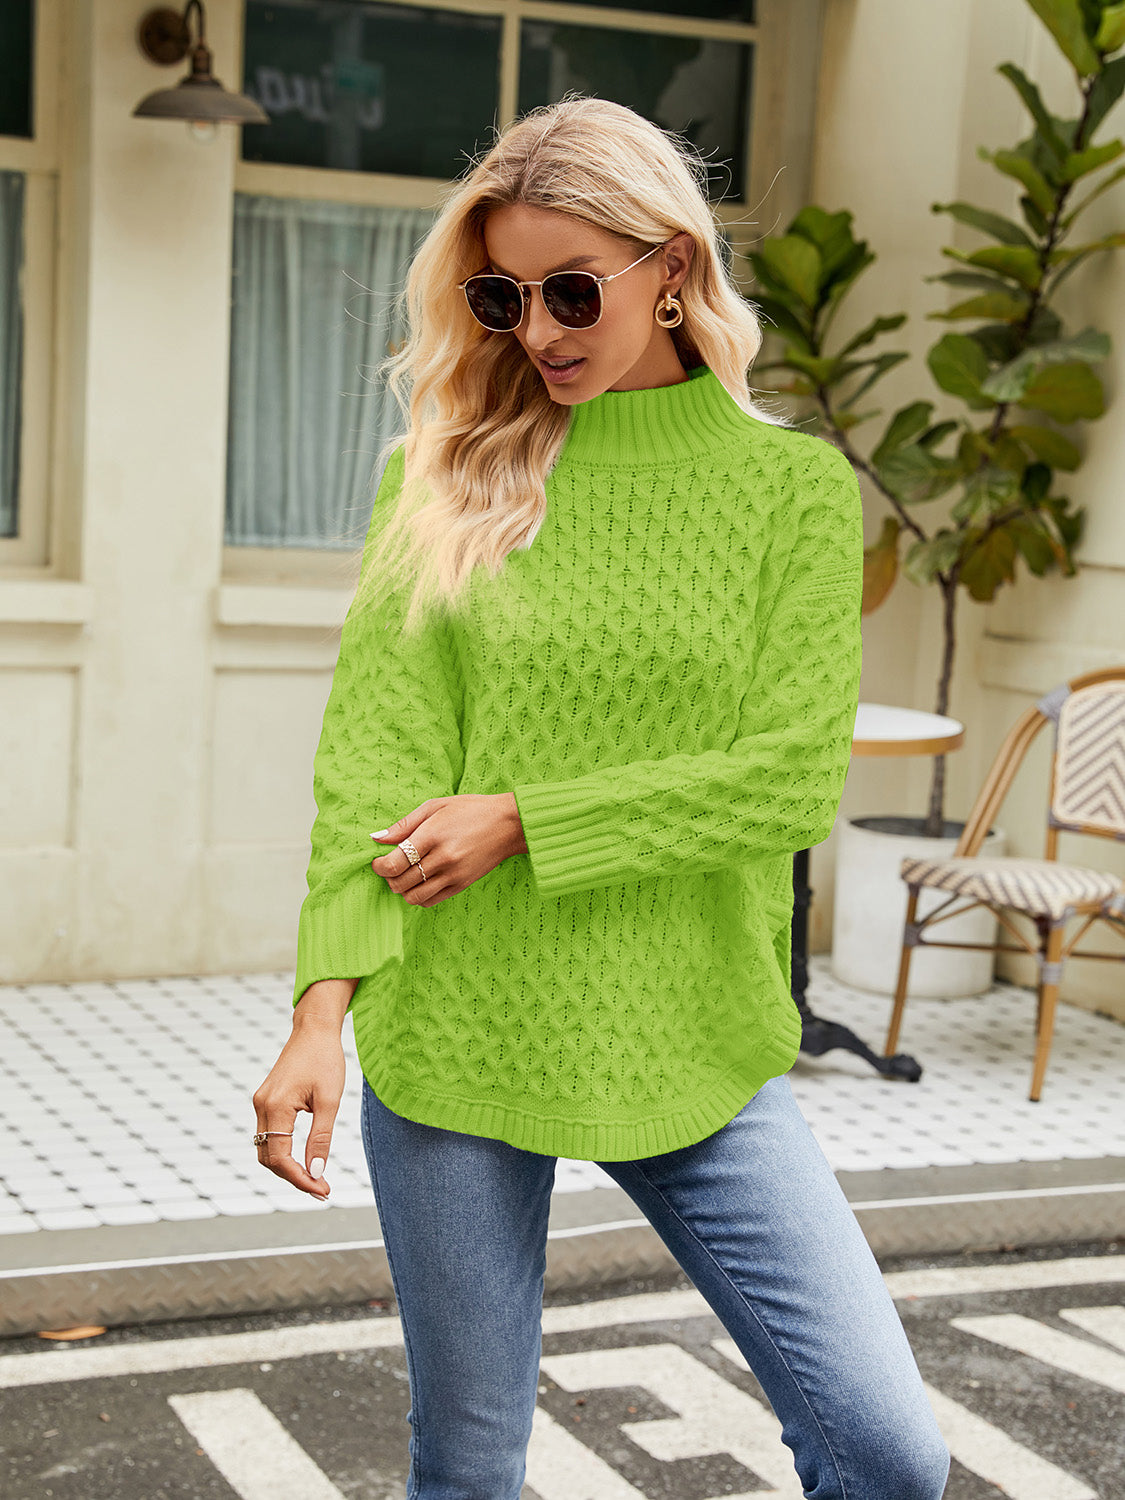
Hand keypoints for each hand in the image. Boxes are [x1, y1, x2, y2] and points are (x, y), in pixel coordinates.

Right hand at [251, 1023, 346, 1198]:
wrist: (314, 1030)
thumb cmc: (325, 1060)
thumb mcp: (330, 1101)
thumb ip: (321, 1138)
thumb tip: (317, 1172)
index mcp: (276, 1106)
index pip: (280, 1158)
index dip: (300, 1179)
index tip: (322, 1191)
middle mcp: (262, 1106)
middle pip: (268, 1159)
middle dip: (294, 1178)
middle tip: (321, 1190)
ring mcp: (261, 1103)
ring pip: (266, 1149)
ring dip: (287, 1168)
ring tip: (315, 1180)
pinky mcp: (266, 1100)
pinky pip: (268, 1135)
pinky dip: (283, 1152)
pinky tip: (303, 1160)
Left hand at [370, 792, 527, 907]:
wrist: (508, 824)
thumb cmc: (470, 810)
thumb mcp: (435, 806)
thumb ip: (404, 824)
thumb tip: (377, 838)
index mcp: (433, 835)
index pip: (394, 863)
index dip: (379, 866)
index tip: (377, 861)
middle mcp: (443, 858)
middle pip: (400, 882)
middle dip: (388, 877)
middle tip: (389, 867)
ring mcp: (453, 875)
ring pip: (413, 897)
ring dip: (402, 889)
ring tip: (404, 875)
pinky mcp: (461, 885)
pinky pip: (430, 901)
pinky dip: (418, 896)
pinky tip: (420, 882)